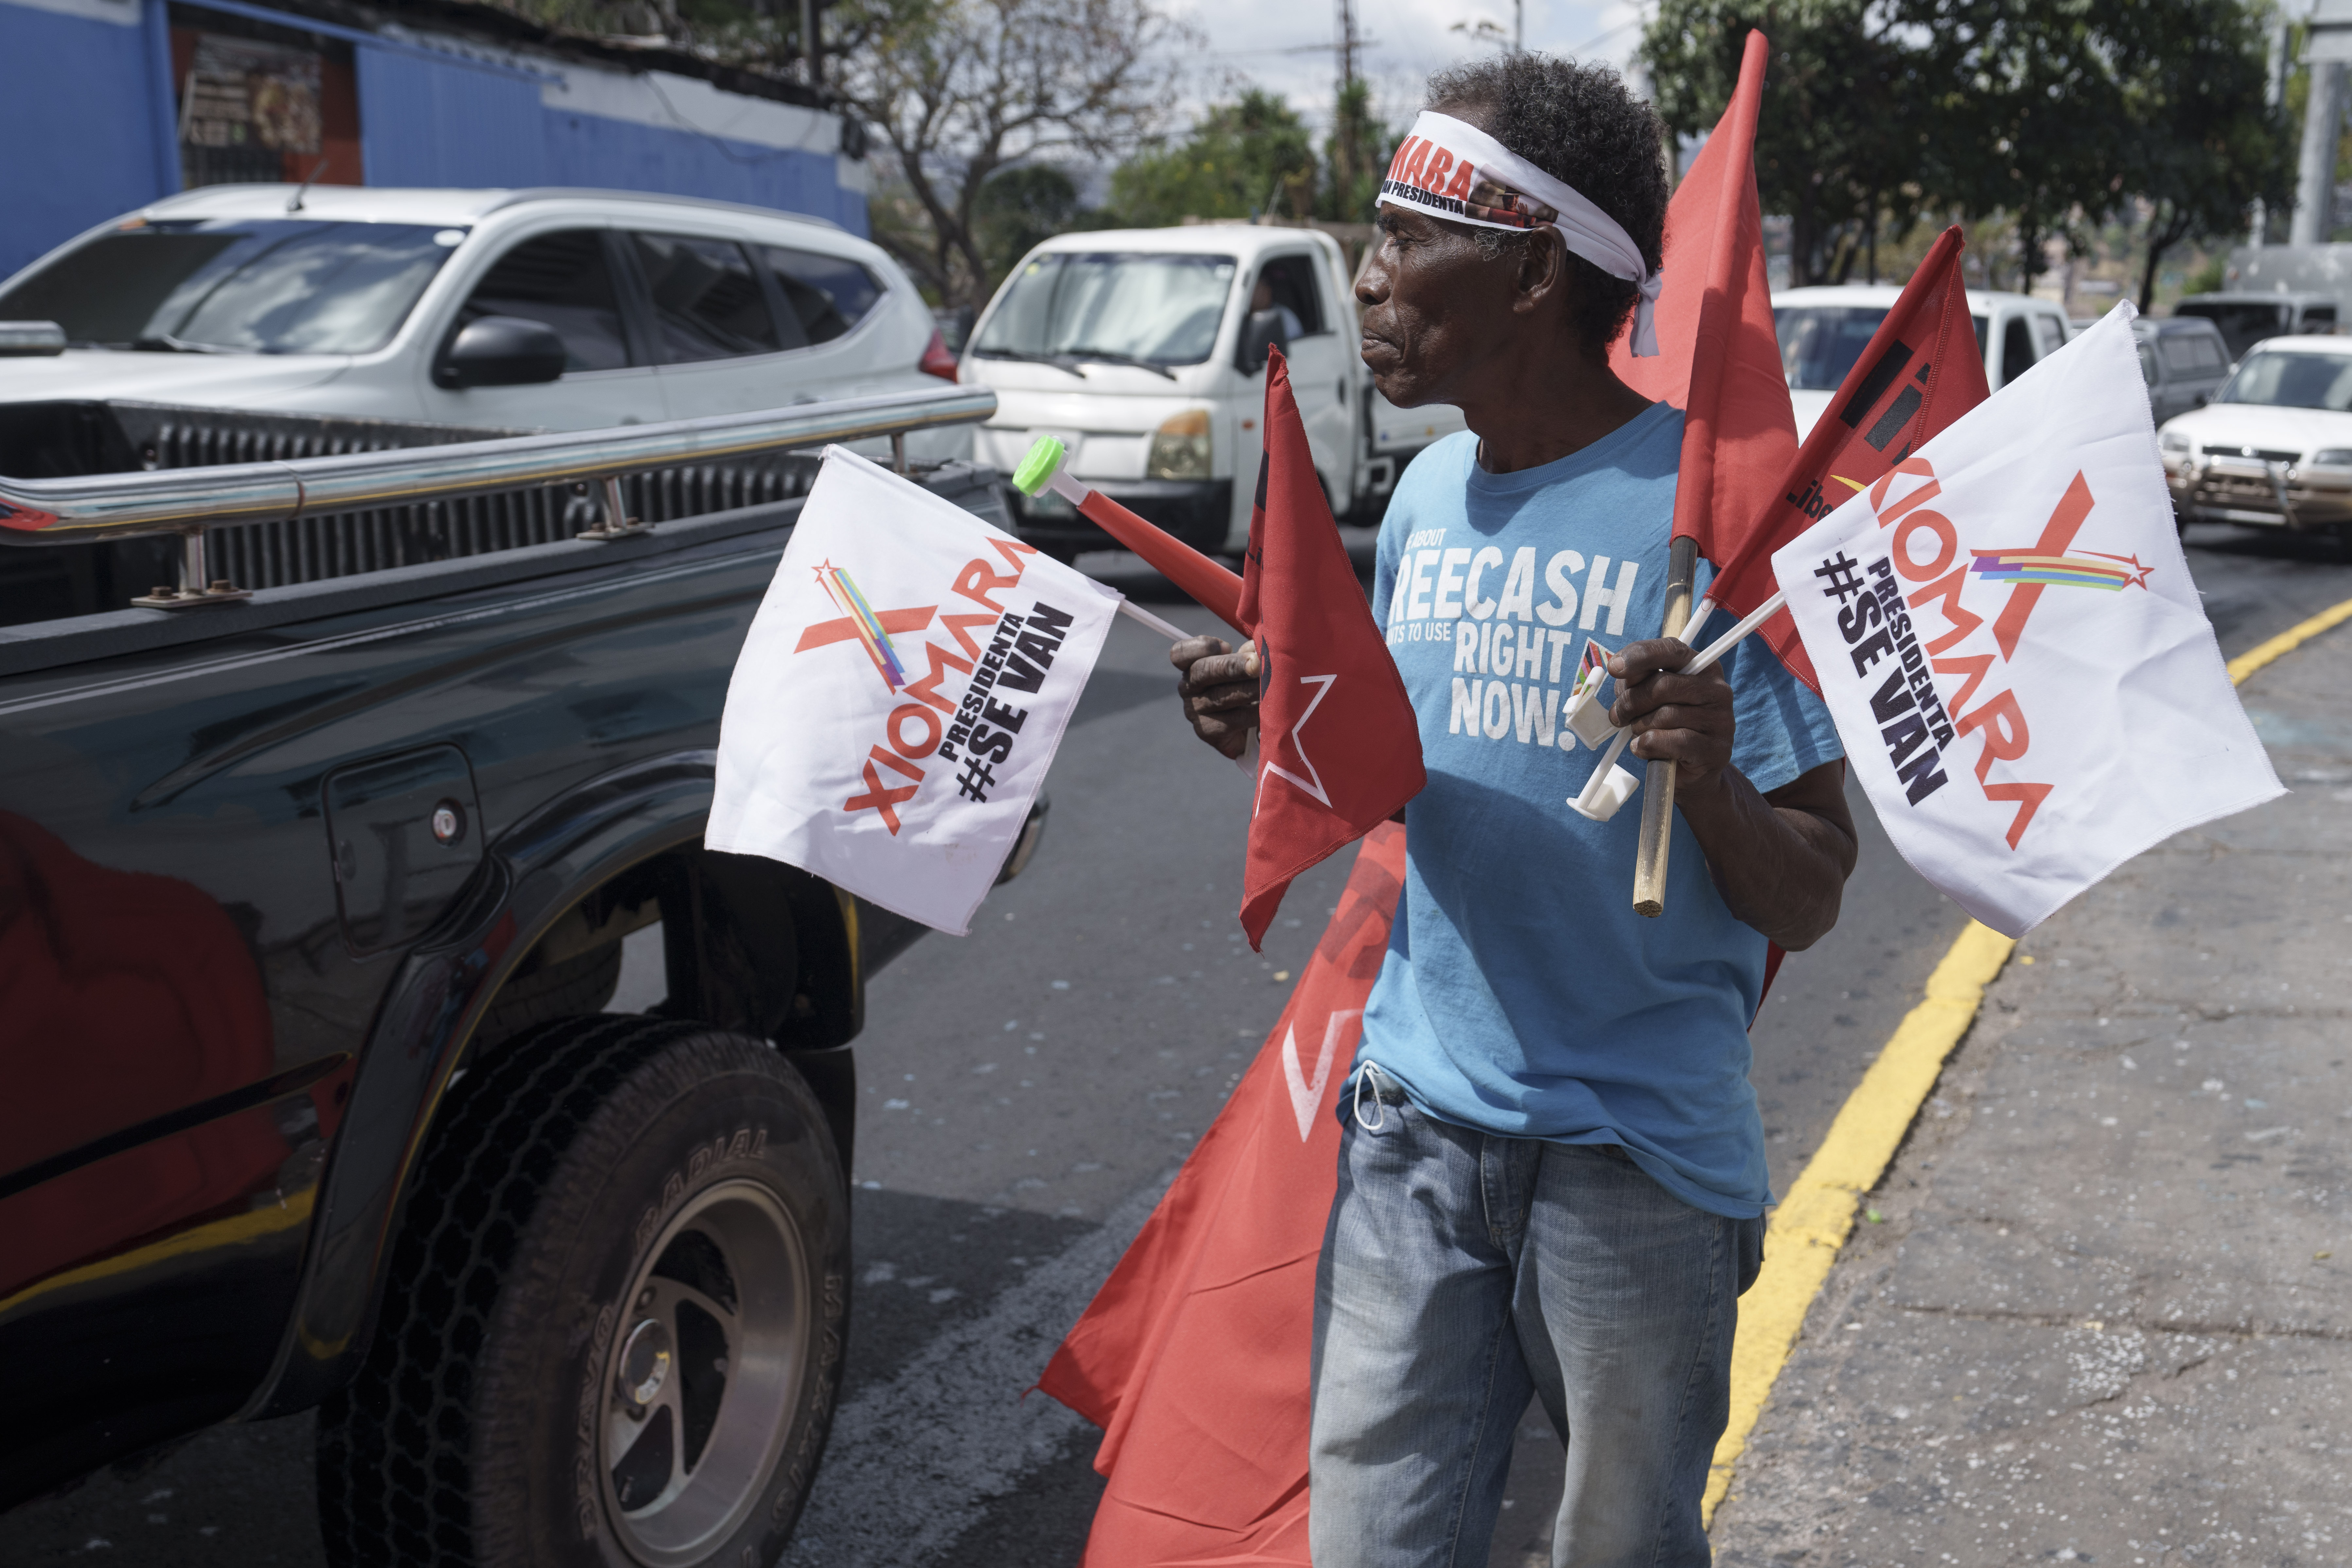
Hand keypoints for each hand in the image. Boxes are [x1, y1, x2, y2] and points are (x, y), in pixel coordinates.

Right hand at [1172, 635, 1260, 759]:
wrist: (1248, 729)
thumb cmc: (1245, 688)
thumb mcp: (1245, 665)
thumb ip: (1248, 654)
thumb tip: (1259, 650)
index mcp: (1192, 666)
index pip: (1180, 653)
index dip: (1202, 646)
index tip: (1227, 647)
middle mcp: (1188, 688)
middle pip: (1203, 671)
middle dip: (1233, 666)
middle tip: (1257, 664)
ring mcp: (1194, 711)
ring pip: (1221, 697)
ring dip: (1250, 689)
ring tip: (1272, 684)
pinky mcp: (1207, 732)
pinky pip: (1233, 720)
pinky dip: (1254, 713)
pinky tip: (1268, 709)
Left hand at [1608, 638, 1734, 795]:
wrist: (1692, 770)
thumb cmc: (1667, 726)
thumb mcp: (1650, 697)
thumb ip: (1637, 680)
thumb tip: (1622, 672)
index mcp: (1701, 667)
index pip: (1671, 650)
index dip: (1639, 656)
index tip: (1614, 667)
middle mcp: (1717, 689)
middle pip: (1662, 685)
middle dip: (1630, 702)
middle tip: (1618, 716)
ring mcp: (1720, 719)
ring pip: (1665, 716)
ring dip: (1639, 727)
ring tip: (1638, 733)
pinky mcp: (1715, 749)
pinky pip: (1672, 742)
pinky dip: (1648, 745)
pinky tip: (1644, 748)